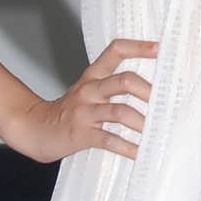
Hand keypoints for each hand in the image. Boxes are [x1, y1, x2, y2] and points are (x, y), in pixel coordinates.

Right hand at [7, 38, 158, 162]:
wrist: (34, 129)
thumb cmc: (69, 111)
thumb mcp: (88, 90)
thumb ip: (113, 84)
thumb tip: (153, 88)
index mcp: (93, 75)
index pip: (115, 50)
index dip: (138, 47)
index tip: (161, 48)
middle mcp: (90, 90)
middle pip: (123, 80)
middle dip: (148, 91)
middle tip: (166, 103)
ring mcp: (85, 112)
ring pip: (119, 111)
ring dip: (142, 122)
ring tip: (157, 132)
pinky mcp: (81, 134)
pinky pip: (109, 140)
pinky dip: (128, 147)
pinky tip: (141, 153)